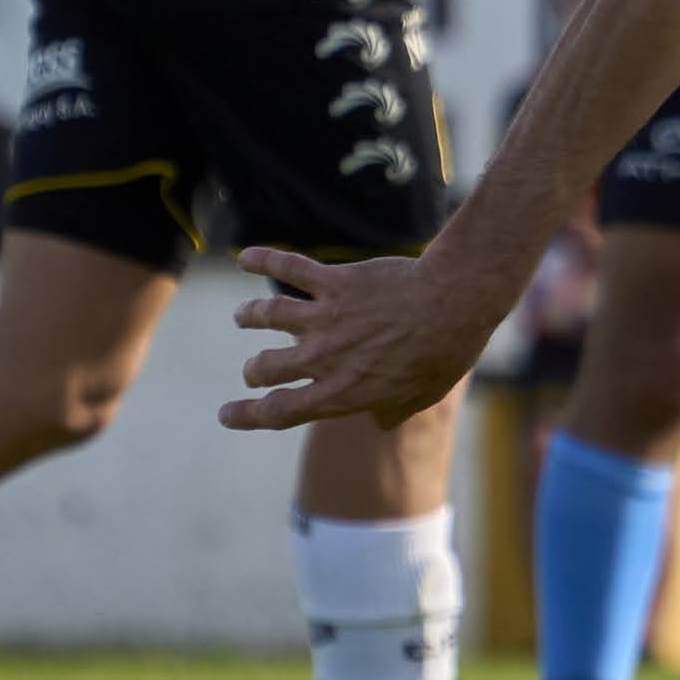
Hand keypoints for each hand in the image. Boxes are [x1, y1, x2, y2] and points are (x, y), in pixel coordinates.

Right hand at [220, 243, 505, 433]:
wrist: (453, 304)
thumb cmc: (444, 353)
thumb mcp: (420, 397)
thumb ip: (392, 412)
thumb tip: (380, 423)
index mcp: (340, 393)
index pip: (279, 412)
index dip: (247, 415)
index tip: (226, 414)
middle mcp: (323, 358)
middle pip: (265, 367)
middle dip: (254, 370)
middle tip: (255, 367)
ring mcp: (325, 318)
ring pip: (267, 316)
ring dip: (250, 316)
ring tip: (242, 316)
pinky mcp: (334, 282)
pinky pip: (289, 267)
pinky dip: (263, 259)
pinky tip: (245, 256)